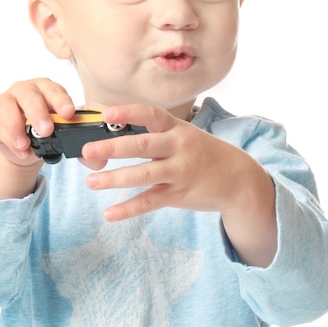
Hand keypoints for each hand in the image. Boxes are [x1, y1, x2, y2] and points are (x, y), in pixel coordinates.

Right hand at [0, 78, 75, 166]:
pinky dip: (10, 140)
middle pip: (29, 95)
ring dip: (17, 126)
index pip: (53, 90)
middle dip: (38, 113)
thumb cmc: (42, 127)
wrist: (24, 145)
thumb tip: (74, 129)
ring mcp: (6, 102)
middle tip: (46, 130)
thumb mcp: (56, 124)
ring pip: (7, 106)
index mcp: (45, 87)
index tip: (68, 113)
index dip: (61, 101)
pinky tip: (21, 150)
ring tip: (26, 144)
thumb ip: (63, 124)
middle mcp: (24, 90)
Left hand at [82, 104, 251, 218]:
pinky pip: (150, 201)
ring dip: (115, 179)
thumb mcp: (184, 135)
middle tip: (88, 150)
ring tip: (91, 182)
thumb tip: (115, 135)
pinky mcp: (180, 194)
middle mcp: (179, 147)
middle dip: (113, 148)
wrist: (239, 179)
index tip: (107, 113)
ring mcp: (180, 172)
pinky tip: (109, 213)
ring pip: (144, 175)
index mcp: (177, 128)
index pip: (151, 115)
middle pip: (143, 145)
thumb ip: (156, 136)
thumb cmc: (203, 153)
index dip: (129, 112)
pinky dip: (129, 208)